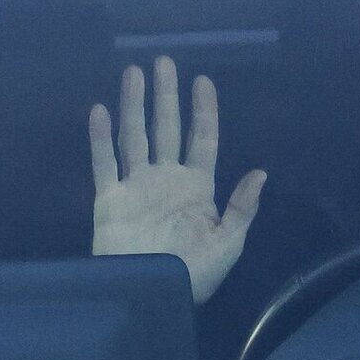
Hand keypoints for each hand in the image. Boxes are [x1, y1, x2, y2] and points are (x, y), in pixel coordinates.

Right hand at [89, 56, 265, 304]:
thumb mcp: (229, 244)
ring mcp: (136, 186)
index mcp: (198, 188)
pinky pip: (104, 162)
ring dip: (133, 104)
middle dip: (166, 96)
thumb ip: (241, 208)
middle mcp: (166, 179)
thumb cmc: (194, 274)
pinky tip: (99, 110)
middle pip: (167, 128)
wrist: (152, 298)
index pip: (203, 139)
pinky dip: (100, 137)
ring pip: (134, 136)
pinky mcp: (110, 199)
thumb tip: (260, 172)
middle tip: (164, 62)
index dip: (204, 110)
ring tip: (133, 73)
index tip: (203, 81)